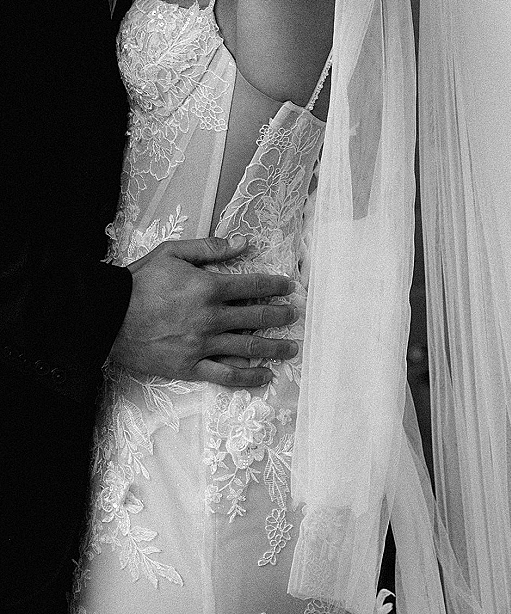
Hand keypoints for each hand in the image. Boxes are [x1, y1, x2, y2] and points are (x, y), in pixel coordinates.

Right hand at [110, 236, 297, 386]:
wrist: (107, 315)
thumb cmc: (139, 281)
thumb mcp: (173, 253)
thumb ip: (211, 248)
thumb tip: (244, 242)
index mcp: (208, 287)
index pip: (253, 286)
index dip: (275, 286)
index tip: (289, 287)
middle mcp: (211, 317)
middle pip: (257, 317)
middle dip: (280, 316)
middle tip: (293, 316)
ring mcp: (202, 345)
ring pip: (248, 348)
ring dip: (274, 347)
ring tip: (291, 348)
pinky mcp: (190, 367)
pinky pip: (226, 374)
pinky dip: (248, 377)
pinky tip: (265, 376)